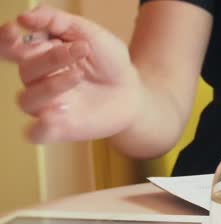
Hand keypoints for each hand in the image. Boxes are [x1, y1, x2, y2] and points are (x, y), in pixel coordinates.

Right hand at [4, 5, 142, 142]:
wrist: (133, 91)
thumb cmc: (109, 61)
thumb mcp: (90, 33)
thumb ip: (57, 21)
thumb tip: (25, 17)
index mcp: (39, 54)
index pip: (11, 47)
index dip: (7, 40)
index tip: (16, 31)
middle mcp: (38, 80)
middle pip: (26, 70)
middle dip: (50, 58)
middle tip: (80, 50)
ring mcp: (46, 106)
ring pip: (29, 99)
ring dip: (50, 86)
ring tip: (79, 76)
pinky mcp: (59, 128)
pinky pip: (37, 133)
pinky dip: (40, 127)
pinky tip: (54, 116)